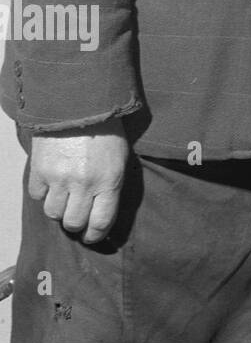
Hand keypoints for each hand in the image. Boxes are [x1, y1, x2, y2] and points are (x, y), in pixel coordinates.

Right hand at [29, 119, 128, 243]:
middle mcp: (84, 184)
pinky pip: (38, 196)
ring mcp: (59, 178)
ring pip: (53, 213)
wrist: (80, 105)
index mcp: (109, 181)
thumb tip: (102, 212)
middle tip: (77, 218)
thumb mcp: (120, 159)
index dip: (95, 235)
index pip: (100, 222)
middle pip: (73, 223)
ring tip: (65, 198)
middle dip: (76, 225)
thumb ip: (111, 186)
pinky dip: (44, 194)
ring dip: (59, 210)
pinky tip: (52, 184)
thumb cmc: (107, 131)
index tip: (92, 236)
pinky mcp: (39, 171)